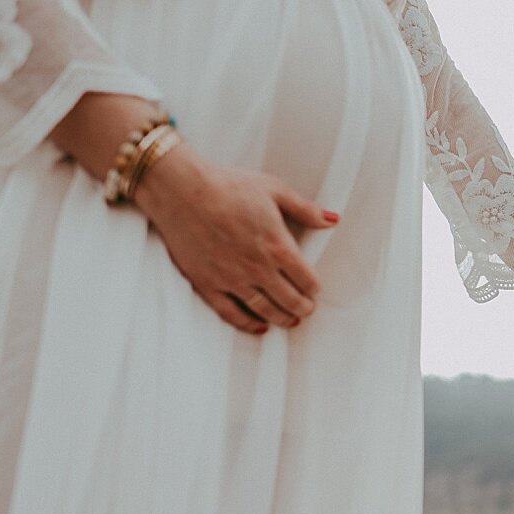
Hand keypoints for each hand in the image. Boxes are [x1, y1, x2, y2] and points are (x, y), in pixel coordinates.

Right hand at [135, 146, 338, 333]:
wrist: (181, 190)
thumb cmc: (227, 185)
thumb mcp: (273, 190)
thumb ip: (305, 209)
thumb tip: (333, 219)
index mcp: (277, 246)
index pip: (307, 280)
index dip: (314, 288)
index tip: (315, 289)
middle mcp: (258, 268)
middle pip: (290, 300)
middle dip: (303, 308)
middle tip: (306, 309)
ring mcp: (232, 279)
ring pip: (264, 310)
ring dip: (282, 319)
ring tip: (290, 321)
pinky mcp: (207, 284)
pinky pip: (231, 313)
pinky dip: (248, 324)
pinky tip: (259, 327)